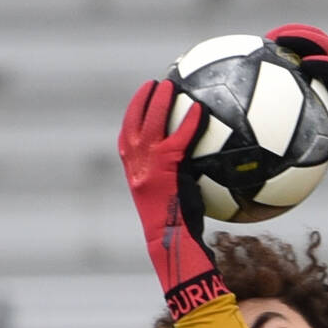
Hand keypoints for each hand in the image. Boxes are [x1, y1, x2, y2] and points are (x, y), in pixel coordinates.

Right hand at [119, 80, 222, 317]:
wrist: (173, 242)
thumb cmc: (178, 228)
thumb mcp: (173, 197)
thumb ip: (177, 177)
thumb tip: (199, 166)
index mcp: (133, 171)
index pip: (127, 136)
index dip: (132, 115)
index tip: (140, 99)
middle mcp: (135, 165)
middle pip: (134, 123)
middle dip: (142, 101)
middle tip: (154, 84)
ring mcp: (148, 166)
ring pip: (150, 124)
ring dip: (159, 102)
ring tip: (170, 85)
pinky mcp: (166, 169)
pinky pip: (178, 139)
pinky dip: (187, 123)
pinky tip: (199, 110)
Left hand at [266, 23, 327, 217]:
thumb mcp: (311, 114)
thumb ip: (293, 102)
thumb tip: (263, 108)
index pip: (307, 41)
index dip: (287, 35)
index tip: (265, 39)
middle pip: (315, 36)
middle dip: (292, 31)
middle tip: (271, 36)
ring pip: (326, 45)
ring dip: (303, 39)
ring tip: (283, 41)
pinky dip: (320, 63)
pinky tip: (304, 64)